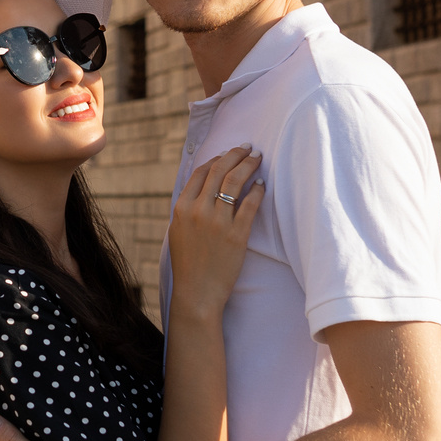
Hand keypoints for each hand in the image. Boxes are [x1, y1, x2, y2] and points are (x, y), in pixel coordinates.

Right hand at [168, 146, 263, 311]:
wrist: (197, 292)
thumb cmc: (188, 264)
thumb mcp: (178, 231)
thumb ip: (187, 208)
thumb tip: (201, 188)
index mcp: (181, 208)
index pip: (200, 173)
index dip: (216, 159)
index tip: (228, 153)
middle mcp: (198, 211)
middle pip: (219, 171)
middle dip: (235, 154)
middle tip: (248, 148)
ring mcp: (217, 222)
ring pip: (235, 182)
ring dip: (248, 165)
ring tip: (257, 158)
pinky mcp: (236, 235)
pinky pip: (250, 204)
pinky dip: (257, 190)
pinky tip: (262, 184)